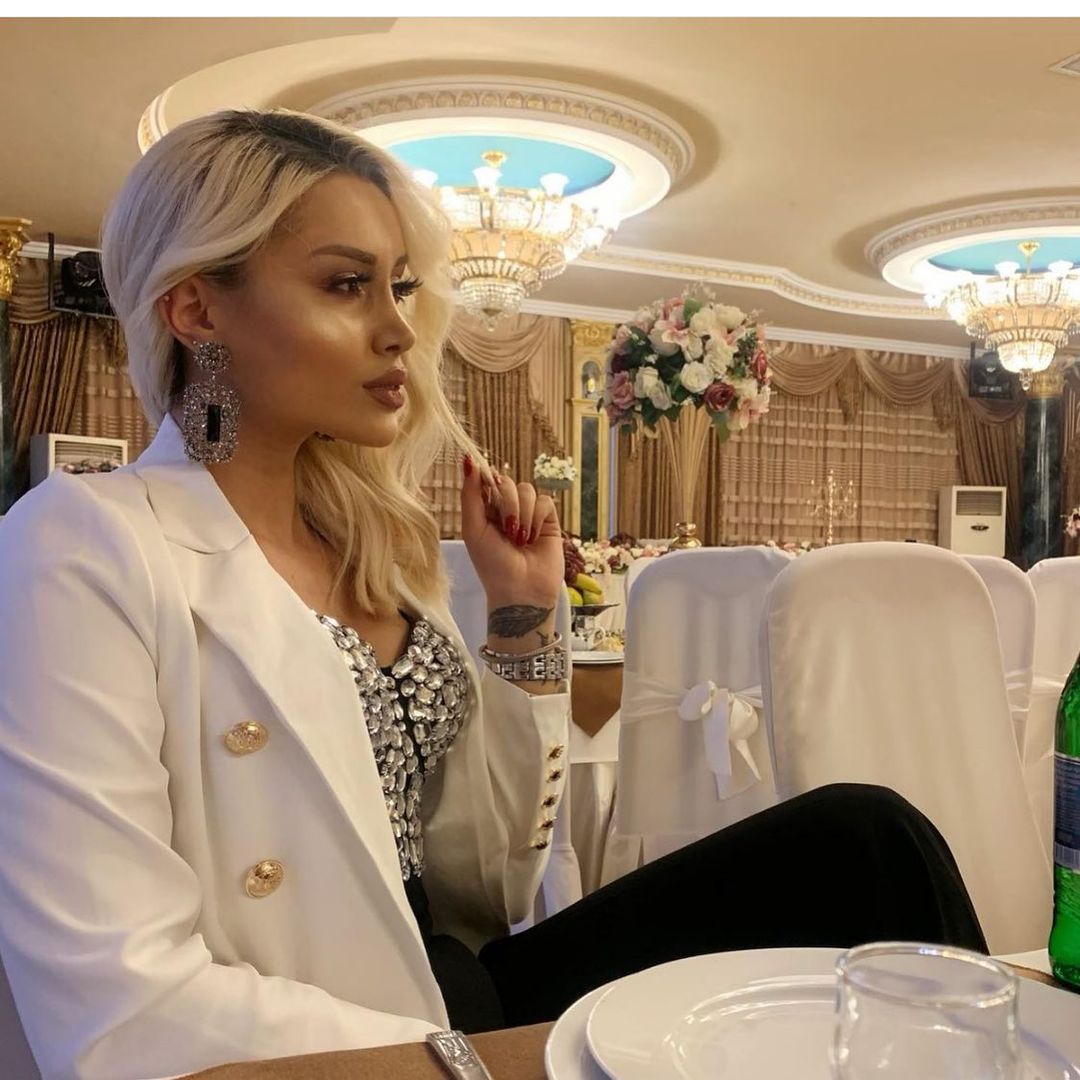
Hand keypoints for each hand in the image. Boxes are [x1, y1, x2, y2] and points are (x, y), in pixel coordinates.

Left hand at [460, 456, 563, 611]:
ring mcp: (528, 515)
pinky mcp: (549, 522)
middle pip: (507, 482)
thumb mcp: (473, 529)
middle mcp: (506, 510)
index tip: (488, 486)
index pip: (487, 480)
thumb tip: (468, 461)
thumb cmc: (492, 565)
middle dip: (507, 503)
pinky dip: (538, 518)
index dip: (488, 480)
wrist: (521, 590)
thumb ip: (470, 495)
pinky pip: (545, 501)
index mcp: (485, 511)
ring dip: (522, 513)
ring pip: (527, 489)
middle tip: (507, 529)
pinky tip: (534, 537)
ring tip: (520, 539)